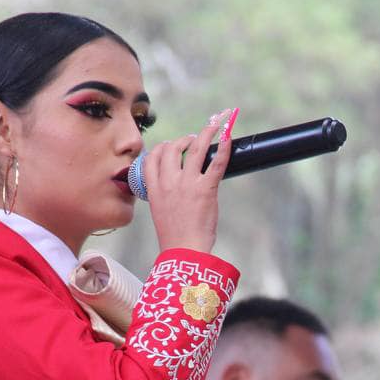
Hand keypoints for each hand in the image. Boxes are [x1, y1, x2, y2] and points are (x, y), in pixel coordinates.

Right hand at [143, 108, 237, 253]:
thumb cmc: (175, 237)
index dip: (161, 148)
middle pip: (172, 148)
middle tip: (193, 140)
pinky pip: (216, 162)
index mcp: (154, 188)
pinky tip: (228, 137)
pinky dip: (224, 146)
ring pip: (195, 149)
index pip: (152, 157)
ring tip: (212, 128)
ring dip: (205, 134)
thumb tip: (175, 189)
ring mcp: (187, 184)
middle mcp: (168, 182)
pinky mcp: (206, 189)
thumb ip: (165, 196)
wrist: (184, 251)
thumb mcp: (160, 212)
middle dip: (183, 140)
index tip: (170, 146)